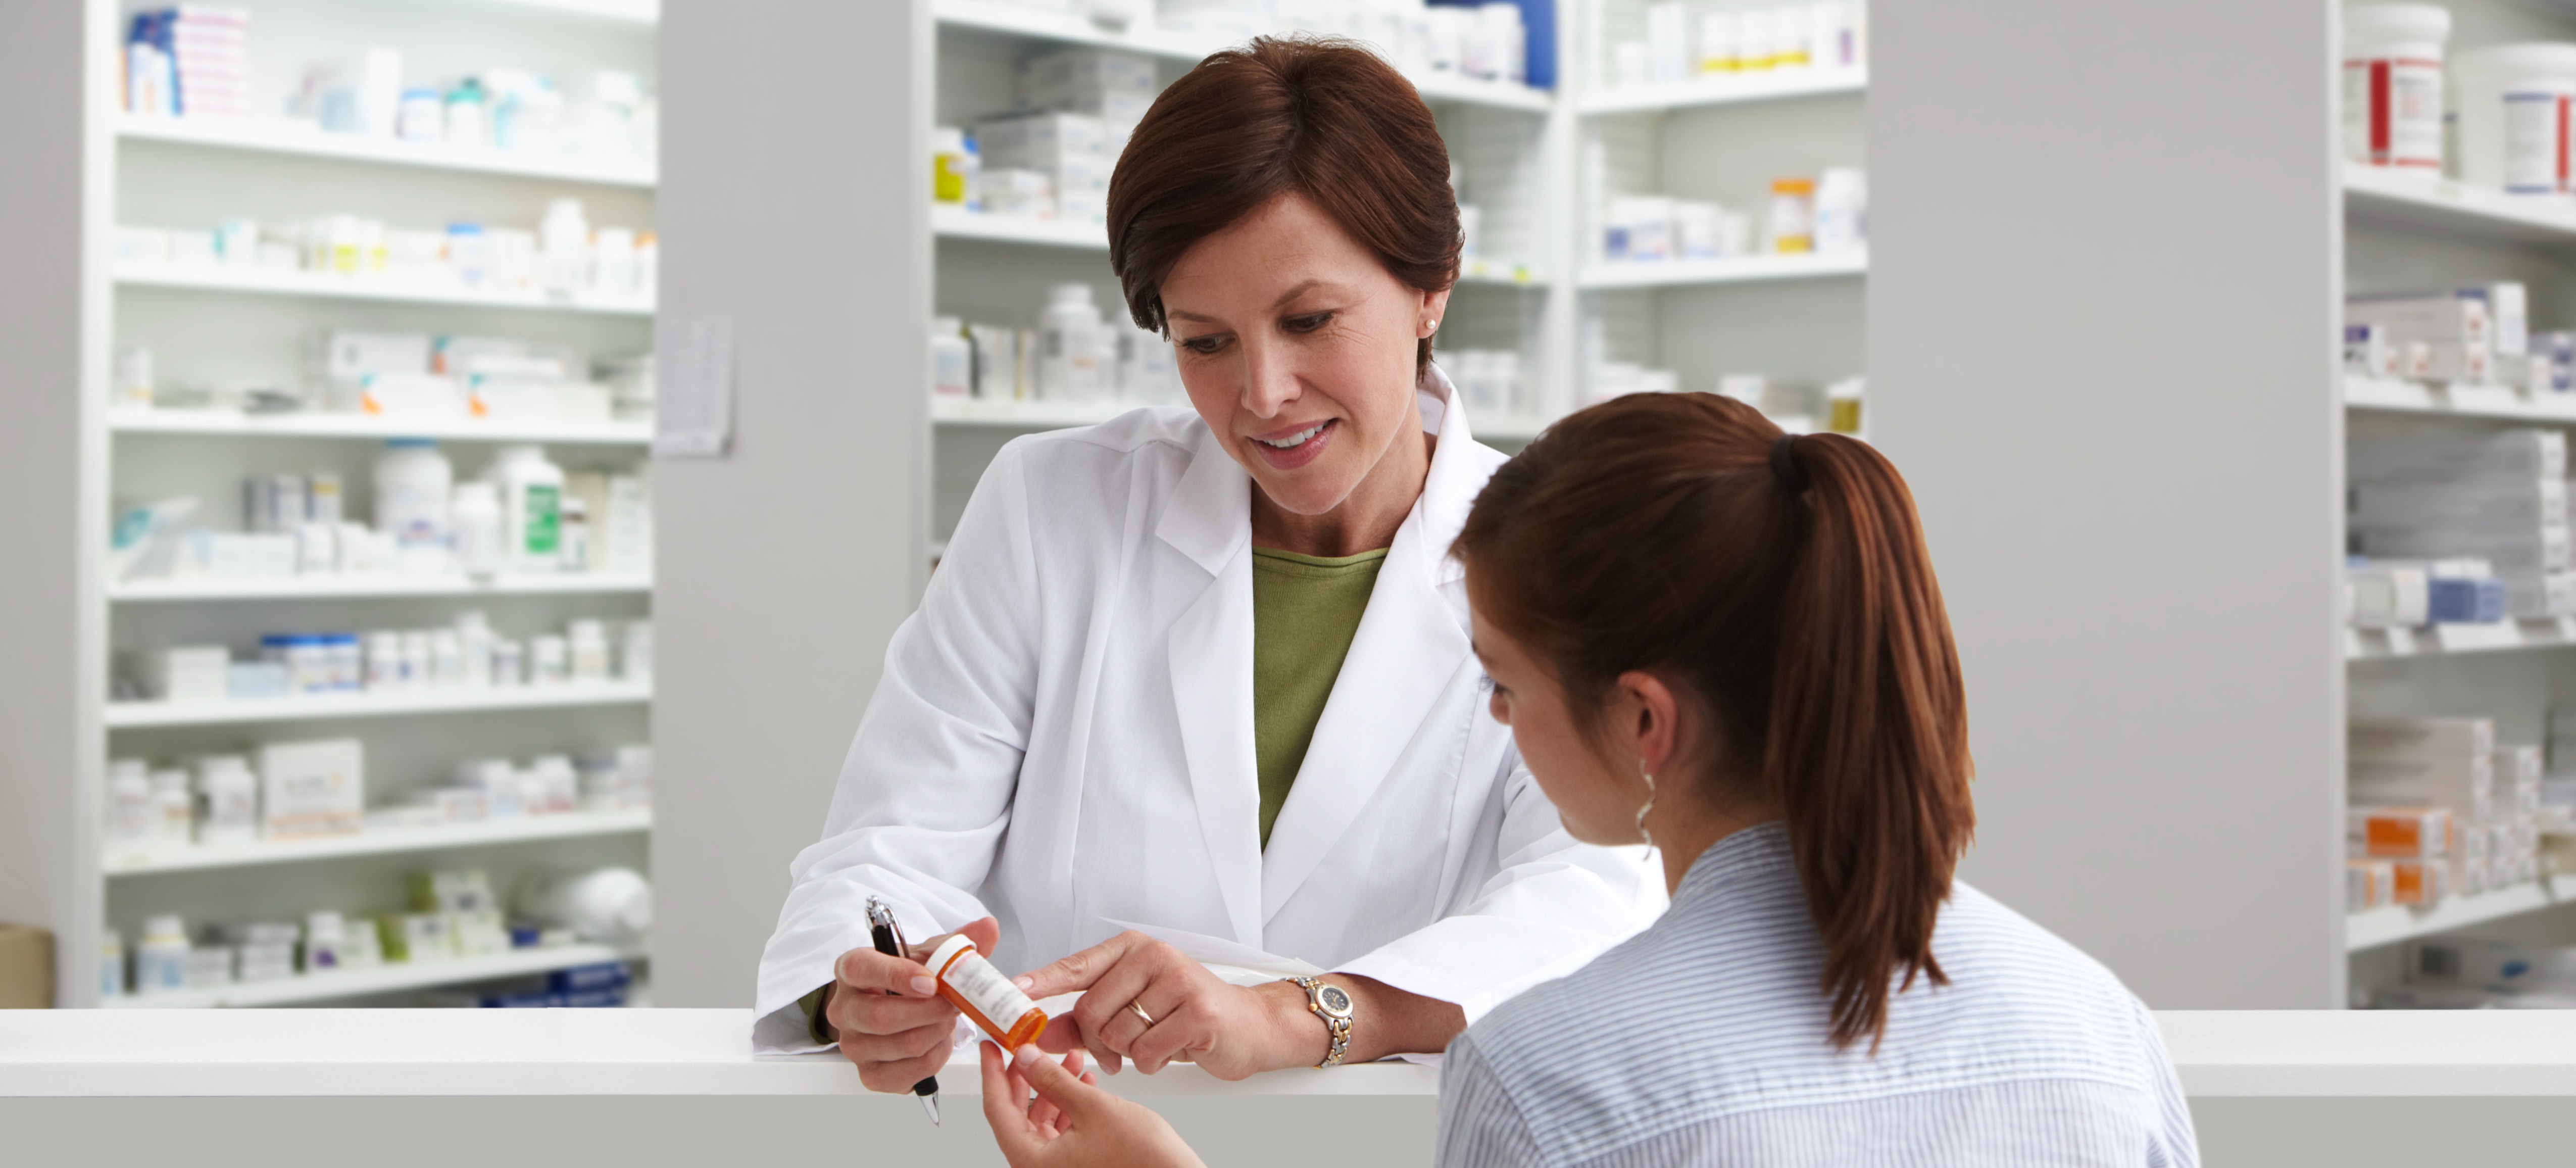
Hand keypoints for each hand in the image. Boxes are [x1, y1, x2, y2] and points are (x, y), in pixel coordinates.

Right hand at [823, 916, 998, 1093]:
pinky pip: (910, 1071)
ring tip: (948, 1019)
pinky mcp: (870, 1075)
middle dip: (931, 1011)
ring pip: (903, 1045)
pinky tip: (939, 1040)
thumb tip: (988, 927)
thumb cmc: (909, 980)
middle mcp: (844, 1009)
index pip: (862, 969)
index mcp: (852, 969)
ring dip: (938, 1032)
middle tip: (955, 1003)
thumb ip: (958, 942)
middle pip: (882, 1017)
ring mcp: (854, 1046)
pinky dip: (936, 1056)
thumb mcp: (929, 955)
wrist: (897, 1008)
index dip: (897, 975)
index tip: (931, 982)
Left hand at [981, 1041, 1203, 1167]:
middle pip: (1016, 1114)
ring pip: (1040, 1119)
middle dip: (1026, 1075)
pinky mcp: (1077, 1164)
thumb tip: (1026, 1058)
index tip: (989, 1048)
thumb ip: (1053, 1079)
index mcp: (1032, 1160)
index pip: (997, 1109)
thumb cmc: (1142, 1160)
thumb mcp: (1092, 1107)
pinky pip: (1061, 1129)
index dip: (992, 1073)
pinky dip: (1069, 1104)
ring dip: (1053, 1086)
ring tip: (1070, 1058)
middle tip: (1027, 1046)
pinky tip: (1084, 1082)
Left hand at [1018, 931, 1316, 1078]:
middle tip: (1115, 1051)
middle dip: (1098, 1042)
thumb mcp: (1132, 1011)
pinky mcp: (1197, 1010)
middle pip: (1091, 1010)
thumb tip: (1037, 1034)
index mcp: (1132, 950)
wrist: (1250, 1025)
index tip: (1011, 993)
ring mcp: (1177, 980)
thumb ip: (1082, 1022)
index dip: (1040, 982)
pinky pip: (1147, 1050)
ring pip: (1118, 1034)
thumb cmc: (1188, 1014)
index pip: (1075, 966)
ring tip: (1153, 1044)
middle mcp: (1153, 957)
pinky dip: (1152, 1062)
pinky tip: (1171, 1050)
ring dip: (1129, 1054)